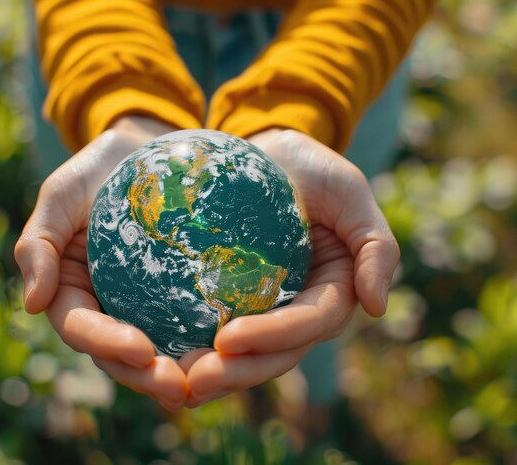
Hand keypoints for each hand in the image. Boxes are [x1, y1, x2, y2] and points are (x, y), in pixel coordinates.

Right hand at [15, 117, 187, 409]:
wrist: (148, 150)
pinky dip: (207, 345)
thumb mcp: (61, 194)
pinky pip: (189, 325)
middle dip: (145, 376)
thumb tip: (32, 305)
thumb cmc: (100, 170)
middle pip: (119, 355)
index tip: (141, 350)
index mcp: (71, 291)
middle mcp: (105, 307)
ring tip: (209, 382)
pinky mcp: (176, 297)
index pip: (81, 328)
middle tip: (179, 387)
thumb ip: (38, 243)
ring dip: (179, 374)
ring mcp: (141, 306)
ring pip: (157, 352)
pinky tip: (235, 354)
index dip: (106, 345)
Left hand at [180, 129, 399, 406]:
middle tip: (197, 381)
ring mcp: (264, 308)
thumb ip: (375, 245)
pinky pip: (214, 330)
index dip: (273, 336)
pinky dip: (191, 348)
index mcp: (331, 291)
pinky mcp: (232, 300)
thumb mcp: (350, 192)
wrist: (264, 154)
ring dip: (215, 373)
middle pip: (275, 353)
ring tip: (176, 385)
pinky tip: (162, 361)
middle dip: (240, 371)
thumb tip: (376, 307)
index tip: (228, 338)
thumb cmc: (310, 168)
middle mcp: (298, 308)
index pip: (309, 323)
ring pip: (245, 353)